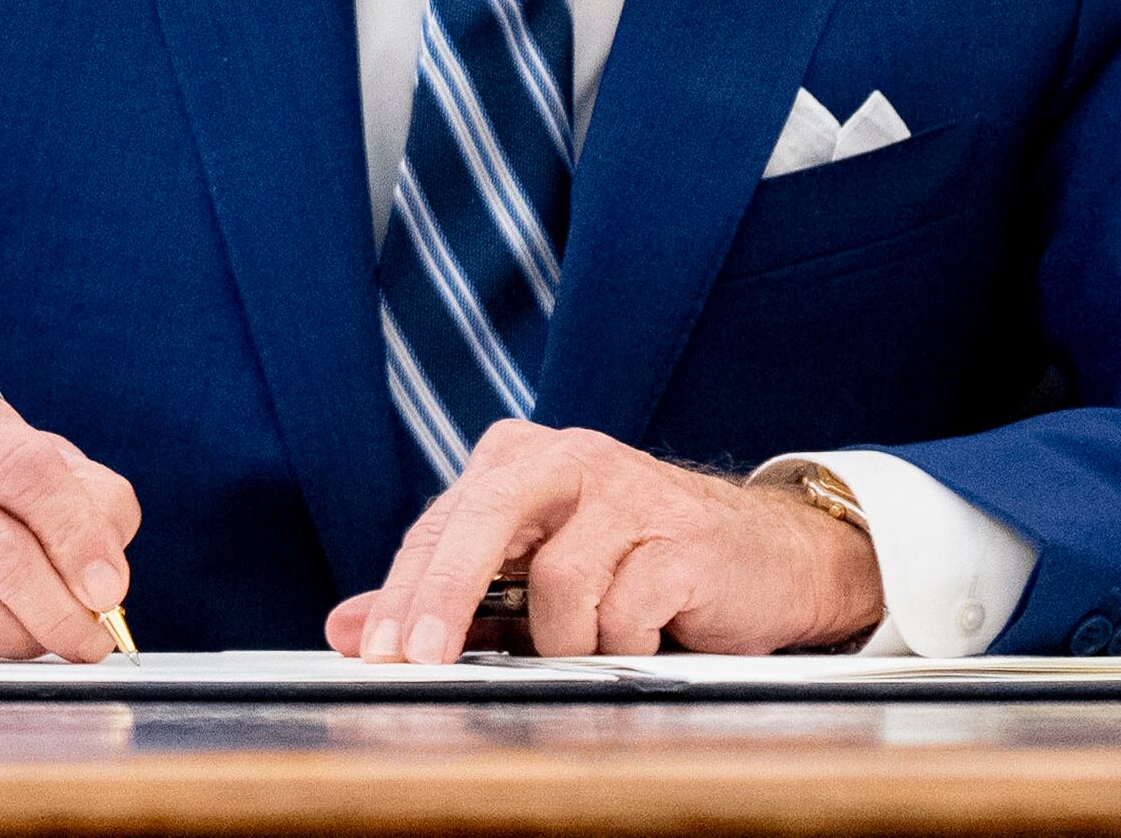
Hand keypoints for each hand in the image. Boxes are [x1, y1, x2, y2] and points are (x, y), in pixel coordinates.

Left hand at [326, 423, 883, 663]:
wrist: (771, 559)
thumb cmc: (639, 566)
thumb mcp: (533, 581)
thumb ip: (447, 599)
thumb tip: (349, 625)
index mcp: (519, 460)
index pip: (440, 525)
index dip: (401, 593)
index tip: (372, 652)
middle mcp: (568, 459)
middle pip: (482, 520)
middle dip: (441, 598)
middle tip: (416, 661)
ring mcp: (627, 491)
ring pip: (557, 585)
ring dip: (566, 642)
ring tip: (595, 644)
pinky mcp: (679, 537)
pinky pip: (622, 614)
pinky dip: (622, 645)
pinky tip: (646, 634)